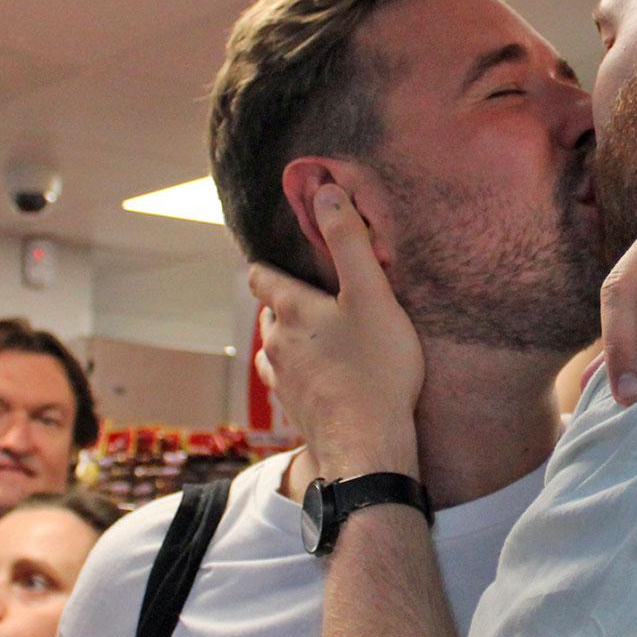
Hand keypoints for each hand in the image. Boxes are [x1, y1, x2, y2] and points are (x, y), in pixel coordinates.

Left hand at [248, 186, 422, 482]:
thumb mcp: (371, 295)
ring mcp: (283, 382)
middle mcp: (276, 344)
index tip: (281, 261)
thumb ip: (349, 242)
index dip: (268, 267)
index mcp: (290, 310)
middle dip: (286, 304)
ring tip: (320, 340)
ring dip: (291, 342)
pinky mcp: (295, 411)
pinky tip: (324, 380)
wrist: (367, 445)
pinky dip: (302, 375)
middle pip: (270, 314)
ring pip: (276, 350)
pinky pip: (291, 383)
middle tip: (320, 299)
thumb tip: (326, 191)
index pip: (261, 278)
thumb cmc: (374, 368)